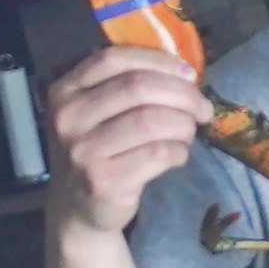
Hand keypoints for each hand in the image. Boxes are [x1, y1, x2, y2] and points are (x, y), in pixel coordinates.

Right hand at [39, 45, 214, 236]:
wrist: (76, 208)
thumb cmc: (98, 151)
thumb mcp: (96, 112)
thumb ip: (127, 85)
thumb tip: (185, 73)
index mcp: (65, 90)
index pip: (114, 59)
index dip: (159, 61)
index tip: (189, 74)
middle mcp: (68, 117)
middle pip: (138, 87)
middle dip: (182, 95)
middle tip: (202, 109)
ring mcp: (82, 150)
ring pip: (151, 120)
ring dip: (183, 125)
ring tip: (188, 134)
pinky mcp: (102, 180)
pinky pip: (157, 153)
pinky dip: (178, 152)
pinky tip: (177, 156)